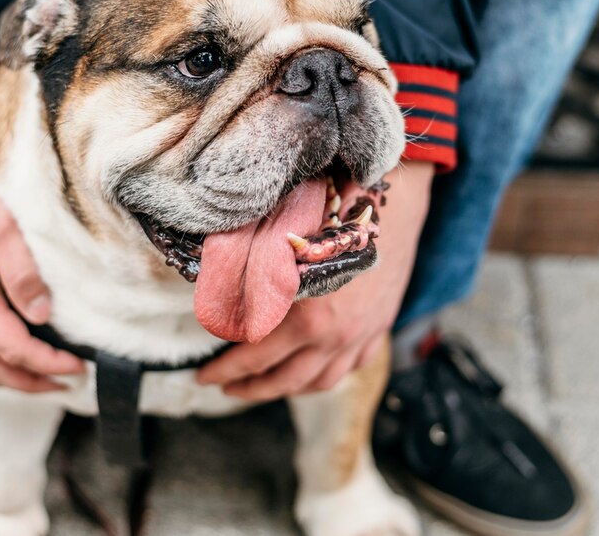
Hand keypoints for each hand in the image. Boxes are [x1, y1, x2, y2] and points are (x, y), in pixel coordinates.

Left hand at [197, 161, 434, 400]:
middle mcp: (333, 336)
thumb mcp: (288, 247)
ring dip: (287, 389)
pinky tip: (309, 371)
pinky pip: (349, 368)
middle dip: (250, 388)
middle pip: (284, 379)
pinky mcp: (378, 329)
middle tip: (226, 389)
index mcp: (307, 317)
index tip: (204, 377)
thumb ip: (256, 276)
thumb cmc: (334, 218)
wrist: (394, 209)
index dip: (224, 370)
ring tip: (265, 386)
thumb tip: (217, 289)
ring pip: (318, 382)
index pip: (254, 357)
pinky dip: (325, 375)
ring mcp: (359, 337)